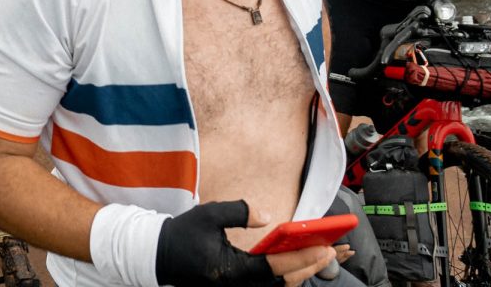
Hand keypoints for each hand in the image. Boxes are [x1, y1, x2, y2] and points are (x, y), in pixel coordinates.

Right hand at [154, 201, 333, 286]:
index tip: (322, 247)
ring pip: (278, 286)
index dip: (302, 259)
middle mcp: (237, 286)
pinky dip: (286, 274)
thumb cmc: (182, 234)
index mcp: (232, 271)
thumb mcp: (208, 214)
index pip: (275, 267)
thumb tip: (267, 216)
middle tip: (332, 250)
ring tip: (321, 255)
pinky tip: (299, 261)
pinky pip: (268, 284)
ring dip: (302, 272)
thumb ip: (239, 211)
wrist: (158, 255)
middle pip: (283, 283)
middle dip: (310, 267)